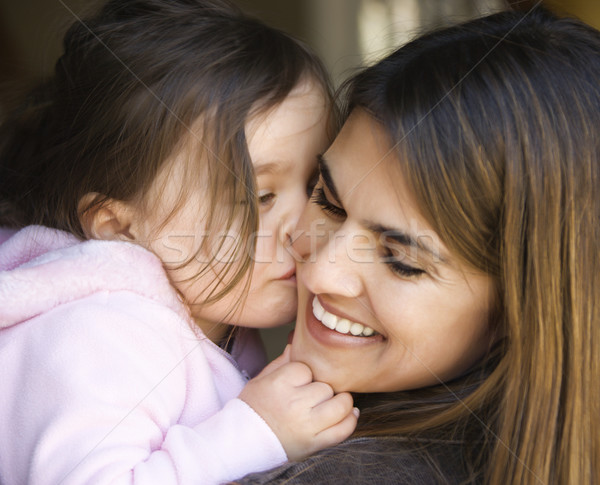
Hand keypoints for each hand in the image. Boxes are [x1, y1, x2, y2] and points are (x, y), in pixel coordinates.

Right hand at [238, 345, 358, 460]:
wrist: (244, 442)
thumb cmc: (254, 408)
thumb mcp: (261, 380)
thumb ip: (282, 362)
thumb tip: (296, 343)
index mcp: (279, 385)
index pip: (308, 369)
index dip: (306, 375)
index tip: (298, 383)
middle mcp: (294, 404)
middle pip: (326, 387)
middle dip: (322, 390)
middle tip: (313, 396)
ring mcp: (306, 425)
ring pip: (341, 405)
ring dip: (341, 402)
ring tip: (334, 403)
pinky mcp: (314, 443)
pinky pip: (343, 430)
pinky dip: (350, 420)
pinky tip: (349, 414)